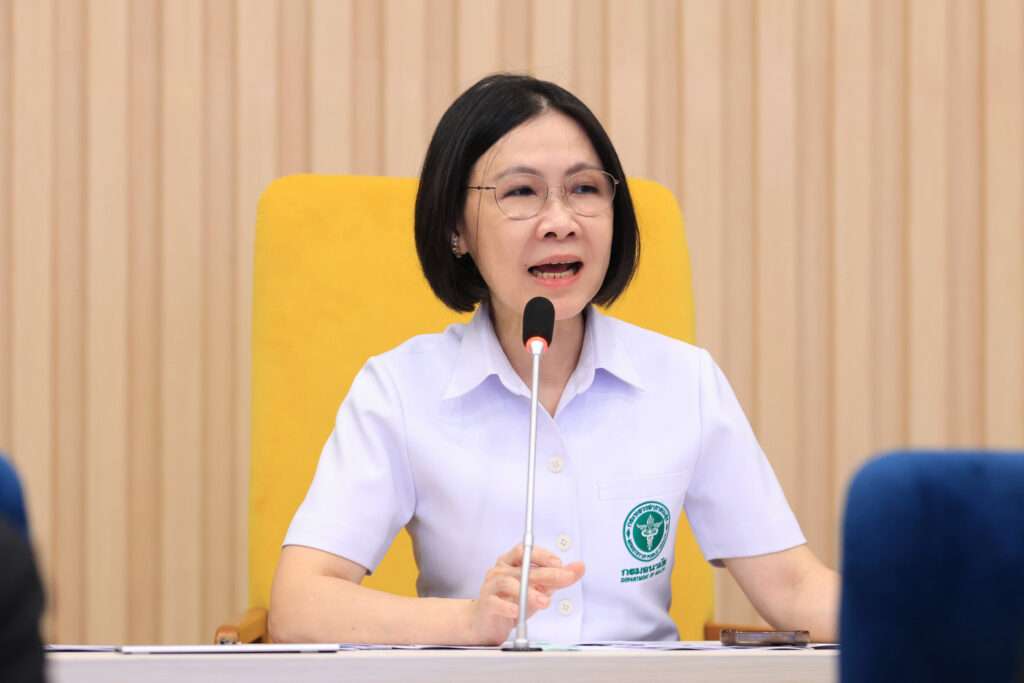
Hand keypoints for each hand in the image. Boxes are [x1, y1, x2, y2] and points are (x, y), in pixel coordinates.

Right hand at [467, 544, 584, 645]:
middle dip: (546, 573)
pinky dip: (508, 606)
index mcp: (510, 562)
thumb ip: (557, 579)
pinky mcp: (486, 604)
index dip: (543, 555)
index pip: (525, 550)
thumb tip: (579, 567)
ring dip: (528, 592)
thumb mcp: (539, 589)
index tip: (559, 564)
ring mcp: (490, 586)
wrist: (487, 623)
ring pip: (507, 582)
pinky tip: (518, 611)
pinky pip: (496, 602)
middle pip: (522, 567)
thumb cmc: (513, 602)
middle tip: (564, 578)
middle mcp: (499, 570)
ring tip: (544, 601)